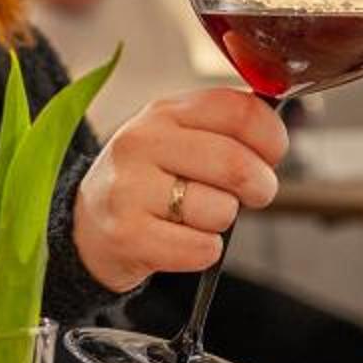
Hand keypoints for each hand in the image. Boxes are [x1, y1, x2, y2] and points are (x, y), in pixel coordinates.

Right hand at [72, 88, 287, 292]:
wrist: (85, 227)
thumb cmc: (148, 182)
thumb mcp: (177, 139)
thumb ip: (223, 130)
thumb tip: (276, 139)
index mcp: (165, 111)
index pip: (240, 111)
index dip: (272, 138)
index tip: (271, 155)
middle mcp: (143, 142)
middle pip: (236, 164)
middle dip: (261, 187)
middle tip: (253, 195)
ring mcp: (130, 188)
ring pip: (220, 210)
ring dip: (223, 222)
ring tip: (198, 218)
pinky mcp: (127, 235)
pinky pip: (201, 249)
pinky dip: (205, 251)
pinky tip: (183, 241)